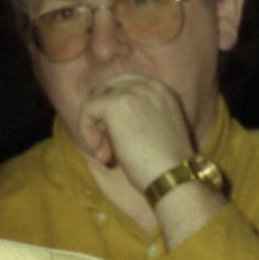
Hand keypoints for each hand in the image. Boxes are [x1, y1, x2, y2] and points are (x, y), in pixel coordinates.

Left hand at [76, 73, 193, 187]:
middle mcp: (149, 85)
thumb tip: (105, 125)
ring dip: (95, 129)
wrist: (171, 174)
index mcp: (162, 90)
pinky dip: (86, 132)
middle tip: (107, 149)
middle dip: (102, 118)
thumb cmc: (164, 165)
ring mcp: (133, 91)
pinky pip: (88, 109)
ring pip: (97, 100)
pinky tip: (101, 153)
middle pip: (108, 89)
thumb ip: (136, 119)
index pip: (126, 86)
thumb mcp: (154, 132)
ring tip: (106, 156)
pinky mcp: (115, 103)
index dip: (113, 113)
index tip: (117, 141)